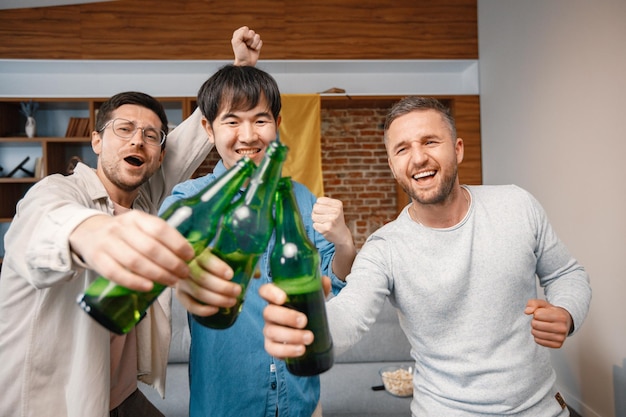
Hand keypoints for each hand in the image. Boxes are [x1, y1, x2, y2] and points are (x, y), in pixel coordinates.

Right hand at [69, 211, 194, 291]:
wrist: (89, 233)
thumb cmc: (125, 234)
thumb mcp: (140, 226)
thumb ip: (160, 236)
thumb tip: (188, 253)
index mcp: (136, 218)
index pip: (160, 228)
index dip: (177, 243)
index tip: (190, 256)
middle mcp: (121, 228)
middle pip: (150, 247)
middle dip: (171, 263)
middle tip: (184, 273)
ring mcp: (107, 243)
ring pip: (135, 261)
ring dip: (157, 274)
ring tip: (172, 282)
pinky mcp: (97, 259)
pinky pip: (116, 273)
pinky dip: (134, 282)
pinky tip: (149, 287)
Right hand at [175, 247, 239, 316]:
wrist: (194, 267)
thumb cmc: (216, 262)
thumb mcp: (227, 258)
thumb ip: (242, 262)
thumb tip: (256, 274)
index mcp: (200, 252)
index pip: (206, 259)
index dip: (218, 267)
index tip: (231, 275)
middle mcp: (188, 266)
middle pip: (202, 278)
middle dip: (222, 287)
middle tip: (238, 291)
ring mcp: (182, 281)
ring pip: (198, 292)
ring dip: (216, 299)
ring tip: (232, 302)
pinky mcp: (180, 295)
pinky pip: (189, 305)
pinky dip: (203, 309)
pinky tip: (215, 310)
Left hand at [232, 26, 261, 65]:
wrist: (246, 62)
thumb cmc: (240, 53)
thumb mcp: (236, 41)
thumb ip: (241, 33)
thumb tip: (250, 34)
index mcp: (239, 34)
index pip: (245, 28)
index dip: (245, 34)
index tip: (242, 41)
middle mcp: (246, 36)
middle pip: (252, 32)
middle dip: (249, 40)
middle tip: (246, 45)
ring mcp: (252, 40)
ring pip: (257, 36)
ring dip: (254, 44)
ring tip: (250, 48)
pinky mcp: (257, 45)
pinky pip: (260, 42)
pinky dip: (257, 47)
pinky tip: (254, 50)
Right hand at [259, 276, 331, 357]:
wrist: (311, 329)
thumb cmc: (308, 308)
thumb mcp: (314, 297)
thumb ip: (319, 288)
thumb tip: (325, 281)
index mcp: (277, 297)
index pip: (265, 291)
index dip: (270, 293)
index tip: (283, 298)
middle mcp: (270, 313)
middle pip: (268, 312)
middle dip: (286, 317)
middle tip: (304, 321)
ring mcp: (269, 330)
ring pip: (272, 332)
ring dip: (291, 336)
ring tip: (309, 338)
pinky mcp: (272, 346)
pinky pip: (273, 349)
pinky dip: (287, 351)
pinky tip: (301, 350)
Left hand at [312, 197, 355, 278]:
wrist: (342, 235)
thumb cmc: (335, 220)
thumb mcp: (334, 208)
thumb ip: (323, 203)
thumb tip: (306, 201)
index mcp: (338, 204)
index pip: (319, 201)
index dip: (319, 207)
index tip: (326, 212)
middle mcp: (336, 211)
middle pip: (315, 208)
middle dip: (316, 213)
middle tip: (324, 218)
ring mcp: (332, 220)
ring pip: (313, 216)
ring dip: (316, 221)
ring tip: (324, 223)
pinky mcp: (327, 228)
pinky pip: (314, 225)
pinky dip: (317, 227)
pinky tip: (324, 229)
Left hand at [525, 299, 572, 347]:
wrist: (564, 322)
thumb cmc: (552, 312)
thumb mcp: (543, 304)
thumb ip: (533, 303)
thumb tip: (527, 311)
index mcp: (561, 316)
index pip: (537, 314)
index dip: (536, 313)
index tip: (542, 313)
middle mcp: (562, 328)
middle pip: (535, 325)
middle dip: (534, 321)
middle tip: (540, 320)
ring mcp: (561, 338)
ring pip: (536, 334)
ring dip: (535, 329)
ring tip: (541, 326)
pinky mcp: (557, 345)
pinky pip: (538, 341)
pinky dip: (537, 336)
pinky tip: (543, 332)